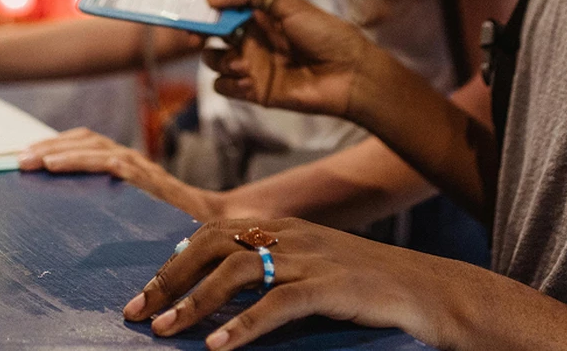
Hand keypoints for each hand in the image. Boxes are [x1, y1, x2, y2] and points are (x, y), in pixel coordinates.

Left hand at [18, 127, 220, 221]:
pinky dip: (78, 160)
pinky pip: (108, 162)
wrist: (217, 226)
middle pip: (85, 139)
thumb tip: (68, 218)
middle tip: (18, 159)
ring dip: (56, 150)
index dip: (55, 145)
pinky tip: (54, 166)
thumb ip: (110, 206)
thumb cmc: (175, 225)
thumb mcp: (134, 212)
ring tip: (29, 161)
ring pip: (92, 145)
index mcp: (126, 165)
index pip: (86, 144)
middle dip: (49, 145)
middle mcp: (131, 159)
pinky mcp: (147, 178)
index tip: (25, 156)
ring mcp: (140, 166)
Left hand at [123, 217, 434, 349]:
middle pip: (213, 245)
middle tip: (137, 314)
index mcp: (283, 226)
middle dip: (169, 279)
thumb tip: (217, 293)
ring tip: (164, 332)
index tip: (145, 294)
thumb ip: (270, 271)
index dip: (174, 261)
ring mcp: (311, 257)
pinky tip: (217, 346)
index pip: (213, 232)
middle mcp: (291, 234)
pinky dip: (242, 325)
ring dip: (194, 303)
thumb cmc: (368, 287)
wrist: (430, 290)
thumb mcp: (313, 268)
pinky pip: (278, 303)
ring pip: (236, 271)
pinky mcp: (332, 285)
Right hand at [204, 0, 369, 118]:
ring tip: (243, 62)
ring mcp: (253, 65)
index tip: (192, 8)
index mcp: (261, 15)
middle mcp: (253, 39)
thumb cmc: (326, 34)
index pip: (224, 8)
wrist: (349, 74)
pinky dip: (228, 82)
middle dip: (200, 33)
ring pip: (214, 61)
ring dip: (220, 59)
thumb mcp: (290, 4)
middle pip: (212, 34)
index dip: (205, 7)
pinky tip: (247, 78)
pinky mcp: (255, 91)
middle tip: (198, 35)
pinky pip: (224, 87)